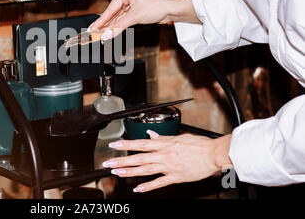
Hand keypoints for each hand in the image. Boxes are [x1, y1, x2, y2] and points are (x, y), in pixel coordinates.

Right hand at [89, 0, 197, 40]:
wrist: (171, 9)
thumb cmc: (158, 6)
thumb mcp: (135, 17)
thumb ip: (119, 26)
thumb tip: (107, 34)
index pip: (110, 8)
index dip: (101, 20)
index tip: (93, 28)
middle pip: (112, 13)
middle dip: (104, 24)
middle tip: (94, 33)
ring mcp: (130, 3)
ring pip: (117, 17)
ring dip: (110, 26)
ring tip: (100, 34)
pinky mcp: (134, 10)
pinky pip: (122, 19)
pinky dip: (117, 26)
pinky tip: (110, 31)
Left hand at [103, 131, 232, 192]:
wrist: (214, 154)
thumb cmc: (200, 145)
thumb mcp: (180, 137)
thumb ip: (164, 138)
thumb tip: (151, 135)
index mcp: (165, 144)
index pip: (140, 143)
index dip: (126, 144)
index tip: (114, 145)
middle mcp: (164, 155)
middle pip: (138, 158)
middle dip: (122, 160)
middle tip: (108, 163)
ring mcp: (168, 167)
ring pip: (145, 169)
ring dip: (130, 172)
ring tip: (117, 173)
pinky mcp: (175, 177)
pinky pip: (159, 182)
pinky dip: (148, 186)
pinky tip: (138, 189)